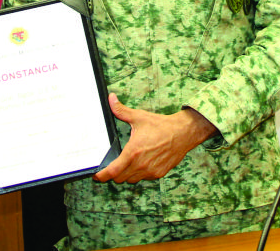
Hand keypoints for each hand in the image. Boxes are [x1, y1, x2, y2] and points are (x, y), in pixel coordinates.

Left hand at [93, 93, 216, 183]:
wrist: (183, 132)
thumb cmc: (161, 125)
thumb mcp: (139, 116)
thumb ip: (121, 110)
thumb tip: (111, 99)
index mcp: (133, 152)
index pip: (112, 171)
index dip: (102, 176)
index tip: (96, 176)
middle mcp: (141, 165)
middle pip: (120, 178)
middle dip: (114, 173)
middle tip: (113, 165)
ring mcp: (151, 171)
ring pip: (132, 179)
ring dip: (127, 174)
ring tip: (128, 162)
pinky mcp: (159, 173)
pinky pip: (144, 178)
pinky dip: (140, 173)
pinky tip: (142, 162)